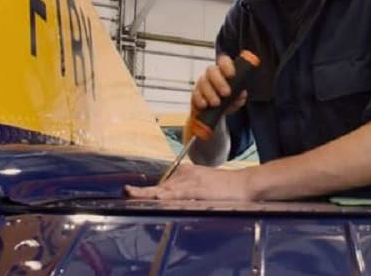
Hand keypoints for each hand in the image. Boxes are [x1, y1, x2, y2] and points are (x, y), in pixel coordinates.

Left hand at [125, 164, 253, 200]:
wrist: (244, 184)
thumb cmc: (225, 188)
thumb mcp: (202, 186)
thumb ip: (188, 190)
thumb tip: (172, 198)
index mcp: (186, 172)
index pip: (163, 184)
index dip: (146, 190)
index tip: (130, 192)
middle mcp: (186, 174)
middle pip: (160, 186)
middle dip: (143, 192)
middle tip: (126, 192)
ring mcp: (191, 181)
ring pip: (165, 189)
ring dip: (148, 193)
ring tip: (131, 193)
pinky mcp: (198, 189)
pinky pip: (178, 194)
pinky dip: (166, 196)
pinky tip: (156, 196)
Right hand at [191, 54, 247, 119]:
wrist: (215, 115)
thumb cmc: (228, 102)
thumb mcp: (236, 100)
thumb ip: (239, 96)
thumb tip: (242, 94)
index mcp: (224, 72)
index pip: (224, 62)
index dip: (227, 66)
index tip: (232, 75)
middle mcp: (212, 75)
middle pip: (211, 70)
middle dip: (219, 81)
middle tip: (226, 93)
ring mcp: (202, 84)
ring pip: (203, 82)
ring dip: (210, 93)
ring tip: (217, 103)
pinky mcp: (195, 94)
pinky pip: (195, 94)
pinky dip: (200, 99)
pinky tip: (204, 105)